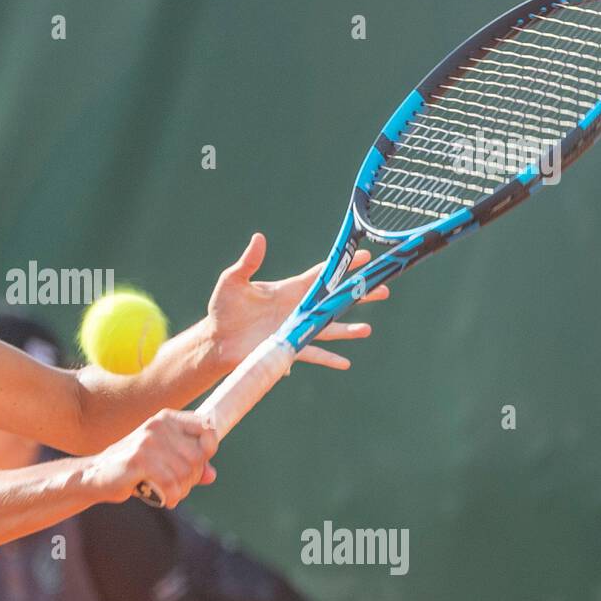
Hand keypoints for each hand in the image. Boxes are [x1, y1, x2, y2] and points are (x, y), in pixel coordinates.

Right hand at [87, 409, 218, 508]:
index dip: (209, 448)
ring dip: (182, 490)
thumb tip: (211, 475)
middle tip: (179, 487)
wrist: (95, 475)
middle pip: (197, 456)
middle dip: (192, 478)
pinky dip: (172, 496)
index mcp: (166, 419)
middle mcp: (158, 425)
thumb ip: (188, 464)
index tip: (200, 464)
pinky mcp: (139, 460)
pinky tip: (166, 501)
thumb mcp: (162, 460)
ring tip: (170, 494)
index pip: (206, 426)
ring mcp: (148, 441)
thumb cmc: (132, 468)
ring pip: (185, 472)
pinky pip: (171, 483)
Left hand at [206, 232, 388, 370]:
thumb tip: (259, 238)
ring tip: (367, 330)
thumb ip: (248, 261)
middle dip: (358, 295)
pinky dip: (328, 358)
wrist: (216, 339)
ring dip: (348, 329)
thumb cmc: (223, 308)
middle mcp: (297, 308)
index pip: (322, 275)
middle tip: (383, 288)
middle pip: (334, 300)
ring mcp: (295, 329)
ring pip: (328, 328)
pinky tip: (345, 363)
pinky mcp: (289, 347)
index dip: (343, 266)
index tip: (365, 256)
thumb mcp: (233, 281)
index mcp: (288, 289)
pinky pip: (313, 353)